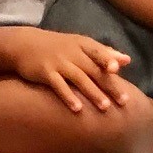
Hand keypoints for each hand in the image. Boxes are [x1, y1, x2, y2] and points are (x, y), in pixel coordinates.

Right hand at [9, 28, 129, 113]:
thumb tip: (127, 60)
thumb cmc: (58, 46)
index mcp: (83, 44)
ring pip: (79, 78)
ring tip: (105, 107)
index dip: (109, 59)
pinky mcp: (46, 73)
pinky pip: (59, 86)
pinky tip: (77, 109)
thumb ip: (103, 52)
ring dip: (93, 92)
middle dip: (109, 84)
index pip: (99, 52)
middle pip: (94, 69)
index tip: (119, 69)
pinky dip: (68, 96)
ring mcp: (59, 62)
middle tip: (124, 101)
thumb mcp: (80, 44)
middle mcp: (73, 52)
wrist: (25, 44)